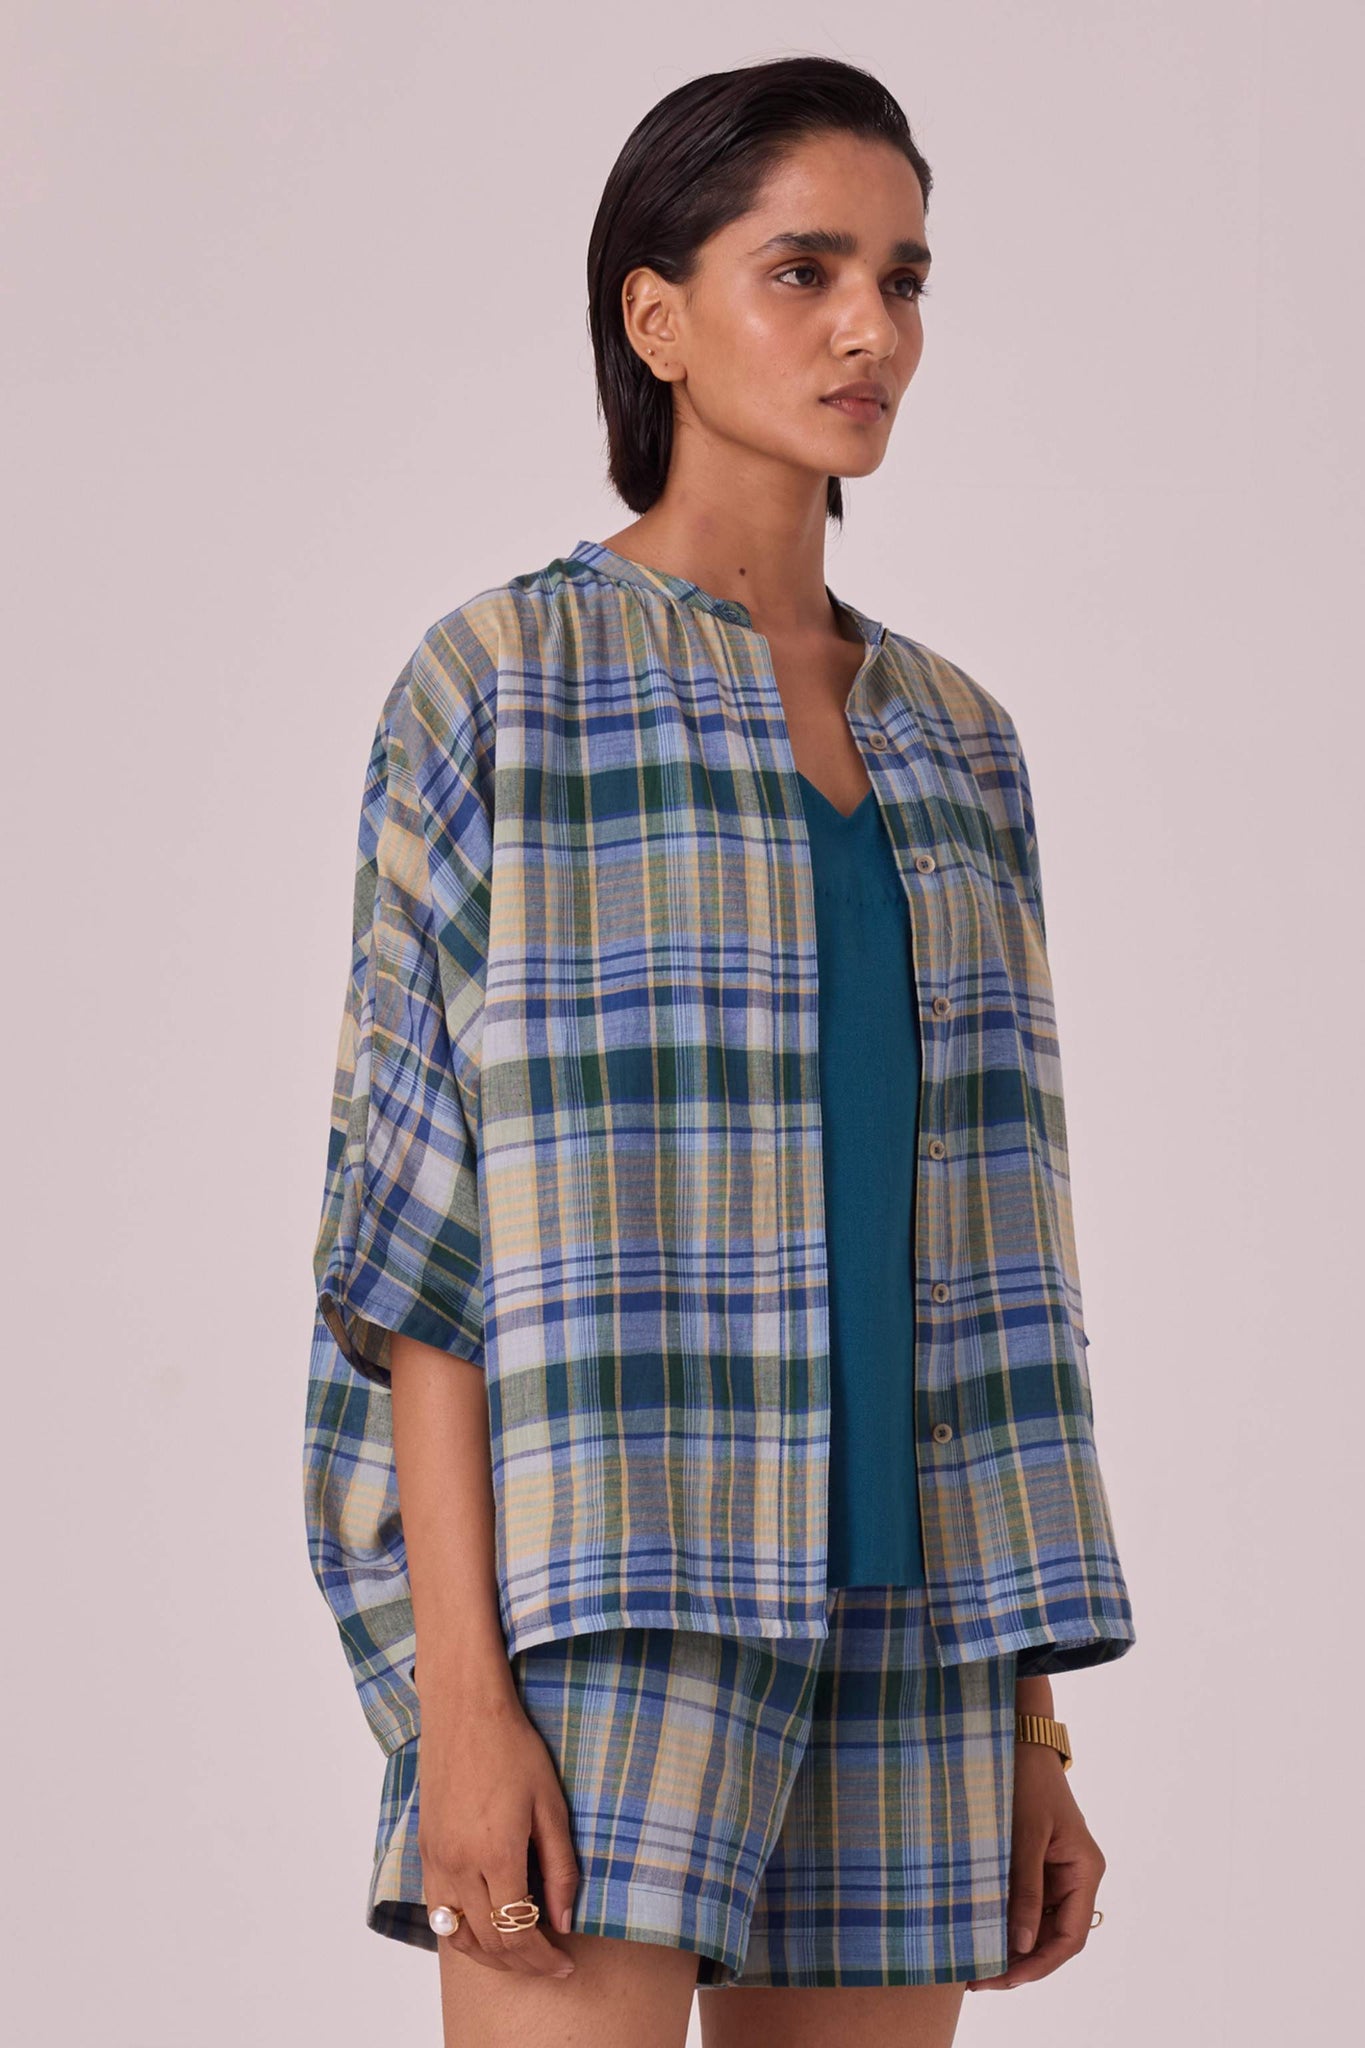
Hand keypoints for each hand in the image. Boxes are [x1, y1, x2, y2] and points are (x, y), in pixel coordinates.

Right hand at [417, 1686, 580, 1979]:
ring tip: (519, 1953)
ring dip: (488, 1956)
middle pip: (488, 1944)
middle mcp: (459, 1865)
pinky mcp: (424, 1851)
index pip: (518, 1933)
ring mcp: (436, 1860)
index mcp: (496, 1855)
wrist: (465, 1712)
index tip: (566, 1963)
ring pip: (456, 1936)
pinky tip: (486, 1925)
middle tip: (550, 1963)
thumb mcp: (551, 1806)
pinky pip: (438, 1911)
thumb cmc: (514, 1750)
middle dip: (522, 1964)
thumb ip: (560, 1868)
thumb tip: (565, 1921)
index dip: (544, 1958)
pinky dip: (462, 1932)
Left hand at [965, 1741, 1105, 1990]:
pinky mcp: (1037, 1864)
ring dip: (1010, 1945)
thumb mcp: (1025, 1836)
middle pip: (1053, 1937)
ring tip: (974, 1963)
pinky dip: (1005, 1921)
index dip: (1040, 1964)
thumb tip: (1020, 1946)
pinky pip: (1026, 1903)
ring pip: (1038, 1924)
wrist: (1018, 1739)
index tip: (1006, 1978)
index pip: (1070, 1937)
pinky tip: (978, 1932)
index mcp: (1085, 1870)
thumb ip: (1025, 1890)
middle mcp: (1076, 1877)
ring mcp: (1057, 1872)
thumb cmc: (1026, 1781)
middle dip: (1020, 1962)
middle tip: (979, 1979)